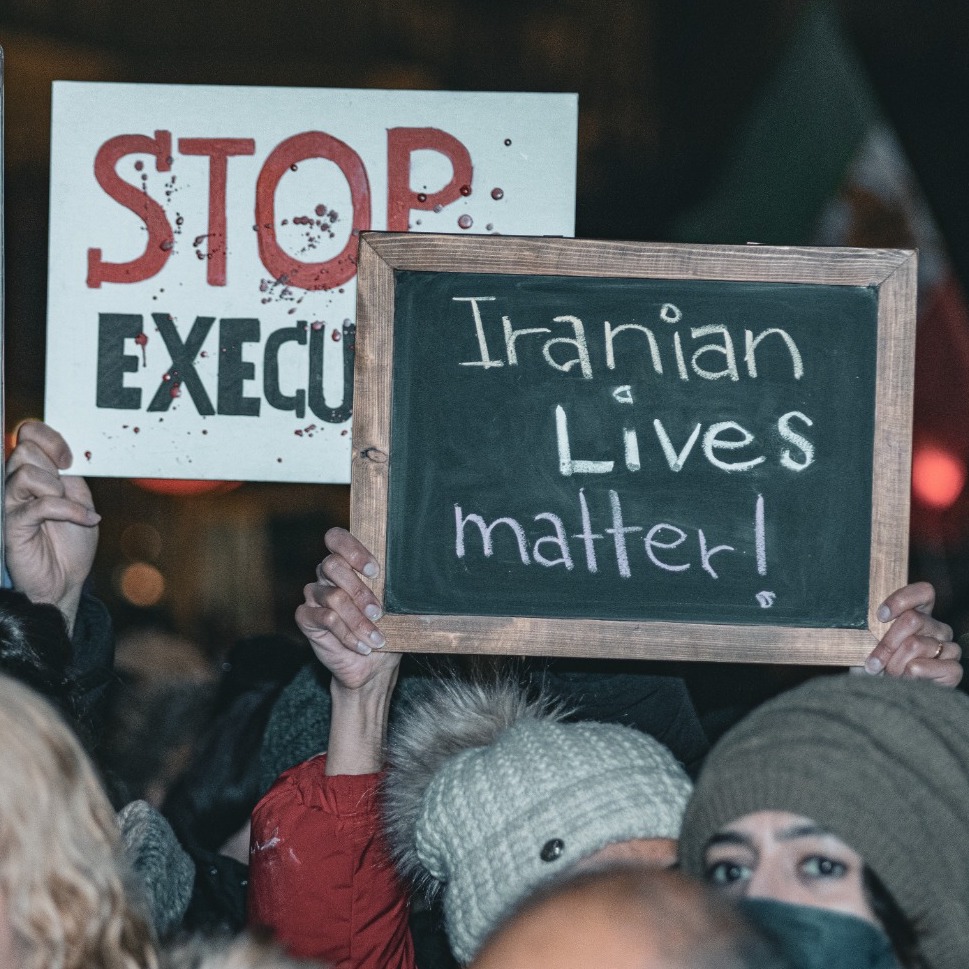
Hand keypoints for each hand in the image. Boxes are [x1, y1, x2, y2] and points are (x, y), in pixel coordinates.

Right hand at [4, 422, 99, 633]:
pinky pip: (40, 505)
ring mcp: (10, 504)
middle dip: (55, 466)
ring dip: (58, 490)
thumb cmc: (72, 543)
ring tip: (70, 509)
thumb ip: (71, 477)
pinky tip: (86, 520)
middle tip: (67, 488)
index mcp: (35, 473)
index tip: (69, 460)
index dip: (50, 438)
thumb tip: (66, 456)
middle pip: (24, 449)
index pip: (27, 434)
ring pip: (26, 473)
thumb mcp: (81, 501)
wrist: (66, 580)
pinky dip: (70, 511)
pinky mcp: (12, 525)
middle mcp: (17, 485)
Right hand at [296, 527, 399, 691]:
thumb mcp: (395, 606)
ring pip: (333, 597)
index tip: (375, 571)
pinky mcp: (305, 617)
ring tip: (376, 638)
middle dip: (360, 591)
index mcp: (347, 563)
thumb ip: (393, 587)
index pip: (336, 538)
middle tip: (378, 612)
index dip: (352, 550)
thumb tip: (412, 573)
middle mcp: (326, 575)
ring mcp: (314, 595)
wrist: (372, 667)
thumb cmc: (386, 629)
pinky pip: (325, 619)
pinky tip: (363, 647)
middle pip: (332, 565)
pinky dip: (348, 635)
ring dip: (358, 621)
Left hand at [866, 582, 961, 685]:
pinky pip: (927, 665)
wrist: (884, 696)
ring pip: (915, 643)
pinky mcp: (953, 670)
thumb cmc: (876, 666)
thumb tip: (878, 616)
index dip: (902, 600)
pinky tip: (905, 679)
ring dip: (893, 663)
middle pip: (912, 619)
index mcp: (919, 614)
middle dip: (887, 643)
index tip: (880, 616)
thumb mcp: (869, 641)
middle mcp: (937, 628)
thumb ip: (876, 626)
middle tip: (874, 662)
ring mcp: (948, 648)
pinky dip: (909, 674)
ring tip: (889, 674)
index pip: (924, 592)